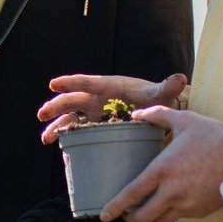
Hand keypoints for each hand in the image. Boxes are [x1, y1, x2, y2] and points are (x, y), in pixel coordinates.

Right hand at [38, 72, 186, 142]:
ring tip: (45, 137)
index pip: (88, 83)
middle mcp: (98, 98)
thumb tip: (180, 78)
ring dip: (56, 124)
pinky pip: (76, 129)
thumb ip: (167, 87)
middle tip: (42, 113)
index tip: (54, 84)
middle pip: (73, 100)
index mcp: (110, 86)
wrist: (160, 112)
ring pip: (70, 116)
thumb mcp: (160, 94)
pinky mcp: (95, 125)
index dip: (71, 83)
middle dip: (57, 106)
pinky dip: (64, 134)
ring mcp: (95, 112)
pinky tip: (54, 143)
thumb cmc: (158, 100)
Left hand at [99, 105, 222, 221]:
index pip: (132, 194)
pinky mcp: (200, 210)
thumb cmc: (213, 136)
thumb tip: (138, 113)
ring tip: (147, 211)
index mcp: (163, 170)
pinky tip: (171, 203)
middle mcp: (172, 191)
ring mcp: (187, 204)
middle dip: (130, 219)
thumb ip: (157, 115)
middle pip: (143, 216)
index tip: (104, 215)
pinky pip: (179, 217)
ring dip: (150, 219)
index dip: (115, 207)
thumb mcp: (184, 120)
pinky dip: (170, 214)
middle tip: (125, 214)